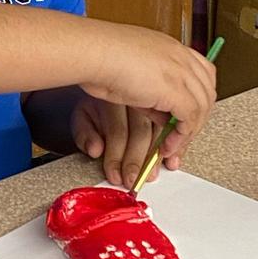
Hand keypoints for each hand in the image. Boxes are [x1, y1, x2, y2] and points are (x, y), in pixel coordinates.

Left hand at [70, 97, 186, 188]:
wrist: (107, 78)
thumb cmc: (96, 104)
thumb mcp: (82, 116)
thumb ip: (84, 134)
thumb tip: (95, 150)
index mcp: (112, 99)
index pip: (117, 132)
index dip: (116, 157)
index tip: (116, 176)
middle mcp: (134, 96)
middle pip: (141, 131)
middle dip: (138, 160)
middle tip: (134, 179)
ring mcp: (153, 95)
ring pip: (162, 127)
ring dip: (158, 154)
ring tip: (152, 173)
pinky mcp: (167, 99)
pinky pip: (175, 122)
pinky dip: (175, 143)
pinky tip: (171, 159)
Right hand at [80, 23, 215, 157]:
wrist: (92, 52)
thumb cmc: (97, 56)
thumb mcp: (131, 73)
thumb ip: (152, 93)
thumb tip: (163, 115)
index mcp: (169, 47)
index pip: (200, 73)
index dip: (197, 98)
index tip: (186, 117)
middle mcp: (179, 57)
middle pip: (206, 92)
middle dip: (197, 119)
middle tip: (181, 138)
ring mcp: (180, 72)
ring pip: (201, 108)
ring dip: (189, 132)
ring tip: (171, 147)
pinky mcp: (175, 90)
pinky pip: (189, 120)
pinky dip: (181, 137)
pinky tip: (167, 146)